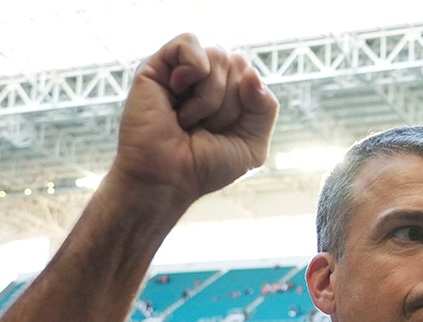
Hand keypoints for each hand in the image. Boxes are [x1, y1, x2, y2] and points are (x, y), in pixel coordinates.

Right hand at [108, 34, 277, 209]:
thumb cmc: (204, 166)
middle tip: (202, 128)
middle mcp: (204, 77)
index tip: (222, 133)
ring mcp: (181, 70)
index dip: (245, 107)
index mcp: (226, 92)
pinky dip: (192, 71)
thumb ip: (265, 108)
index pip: (252, 77)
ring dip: (210, 97)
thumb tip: (251, 74)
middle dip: (228, 105)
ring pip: (219, 56)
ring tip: (187, 118)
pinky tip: (176, 92)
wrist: (167, 179)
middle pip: (238, 65)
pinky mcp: (156, 65)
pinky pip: (189, 42)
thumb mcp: (252, 144)